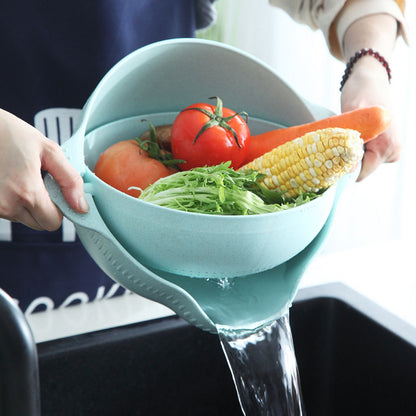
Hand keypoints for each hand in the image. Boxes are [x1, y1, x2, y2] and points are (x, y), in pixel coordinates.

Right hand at [0, 109, 87, 230]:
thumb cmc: (9, 134)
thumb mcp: (49, 151)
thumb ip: (70, 181)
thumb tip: (81, 207)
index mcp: (26, 192)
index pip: (53, 222)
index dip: (60, 209)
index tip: (57, 193)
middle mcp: (6, 204)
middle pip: (39, 224)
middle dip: (45, 208)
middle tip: (39, 183)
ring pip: (24, 219)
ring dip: (27, 204)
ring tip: (21, 178)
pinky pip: (9, 212)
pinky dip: (13, 201)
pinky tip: (10, 182)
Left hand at [340, 57, 400, 180]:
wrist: (371, 77)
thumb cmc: (361, 91)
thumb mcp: (351, 114)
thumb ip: (349, 140)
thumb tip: (347, 170)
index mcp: (387, 147)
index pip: (360, 173)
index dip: (341, 169)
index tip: (325, 160)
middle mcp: (392, 151)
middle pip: (361, 170)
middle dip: (344, 161)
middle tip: (329, 145)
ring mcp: (391, 150)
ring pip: (362, 163)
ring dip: (348, 154)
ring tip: (341, 136)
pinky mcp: (385, 146)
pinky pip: (365, 155)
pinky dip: (353, 149)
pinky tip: (348, 136)